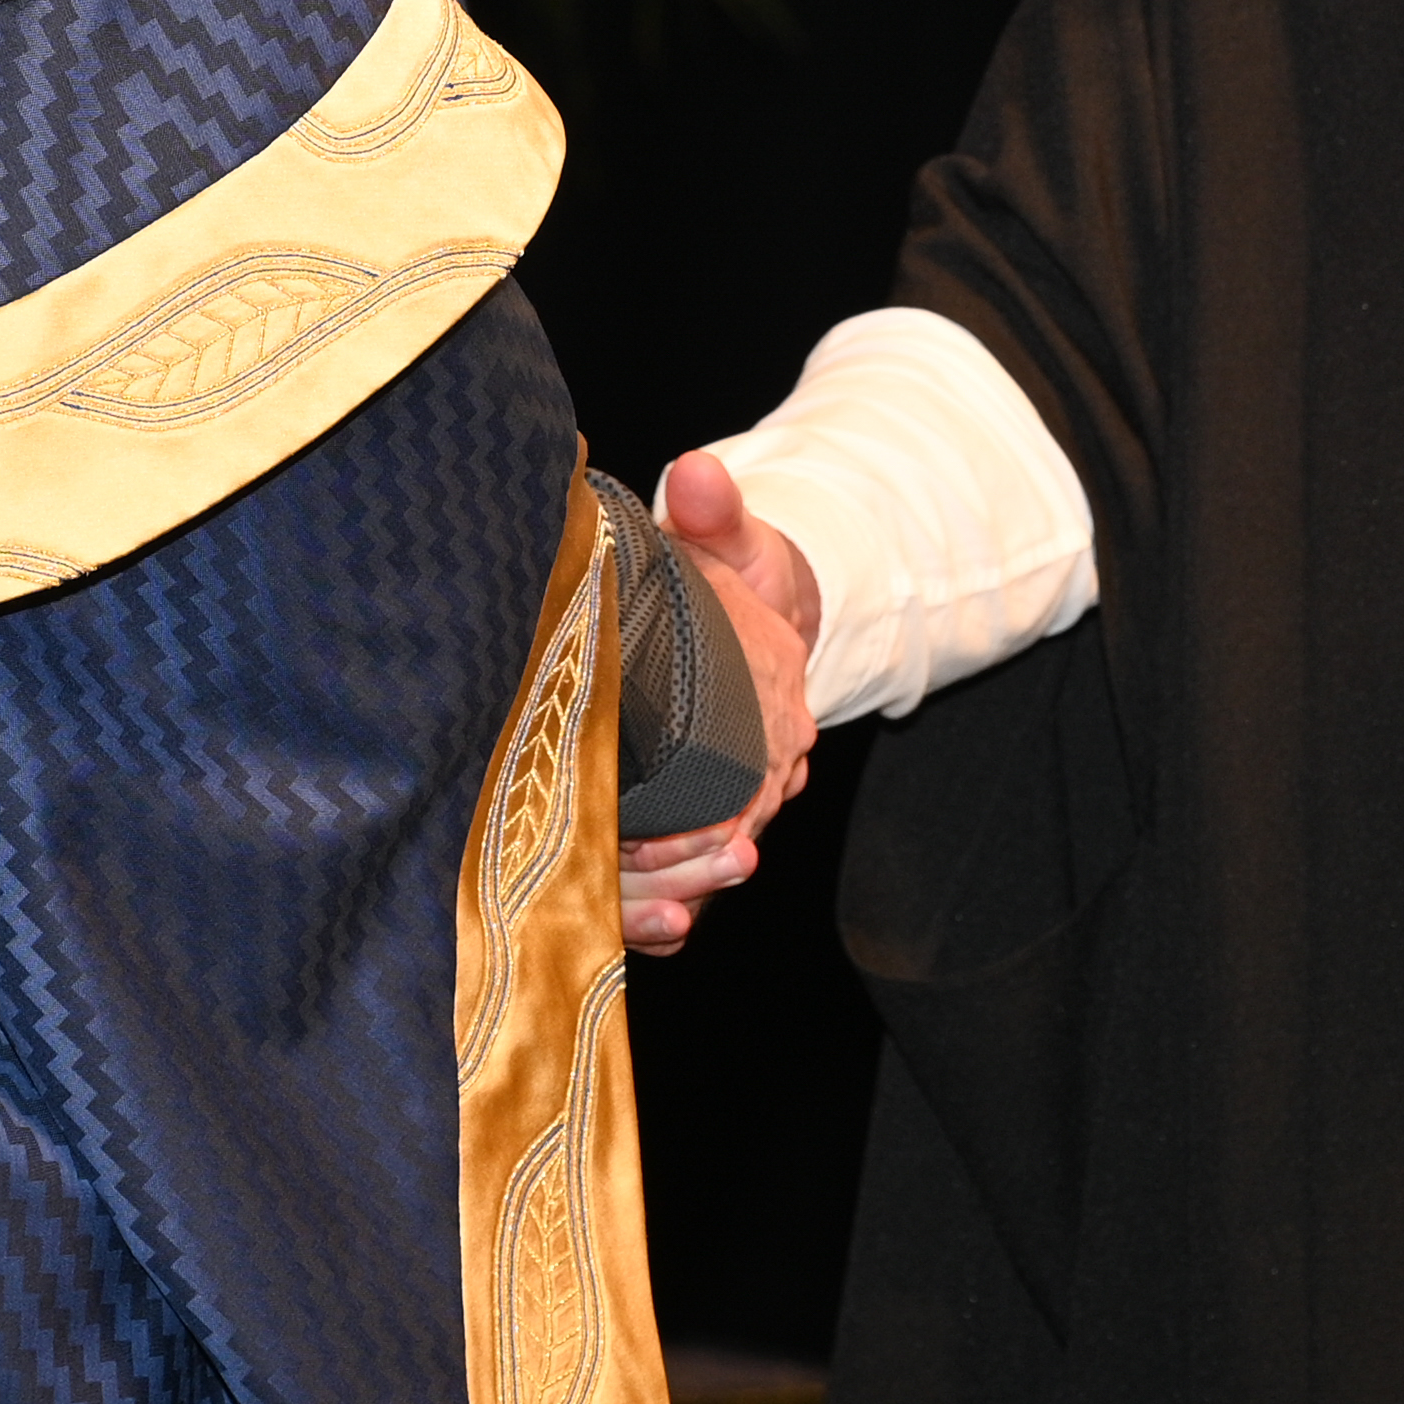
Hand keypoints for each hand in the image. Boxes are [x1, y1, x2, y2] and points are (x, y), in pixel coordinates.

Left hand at [620, 450, 826, 952]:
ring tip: (642, 914)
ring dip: (671, 897)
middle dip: (682, 872)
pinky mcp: (696, 812)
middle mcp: (762, 763)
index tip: (661, 834)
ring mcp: (730, 796)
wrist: (745, 606)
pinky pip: (686, 874)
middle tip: (634, 879)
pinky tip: (648, 929)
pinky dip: (667, 907)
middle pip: (725, 840)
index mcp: (769, 705)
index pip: (749, 780)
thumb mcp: (732, 543)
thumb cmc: (734, 577)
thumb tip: (695, 474)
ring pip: (703, 868)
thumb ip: (716, 513)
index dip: (705, 820)